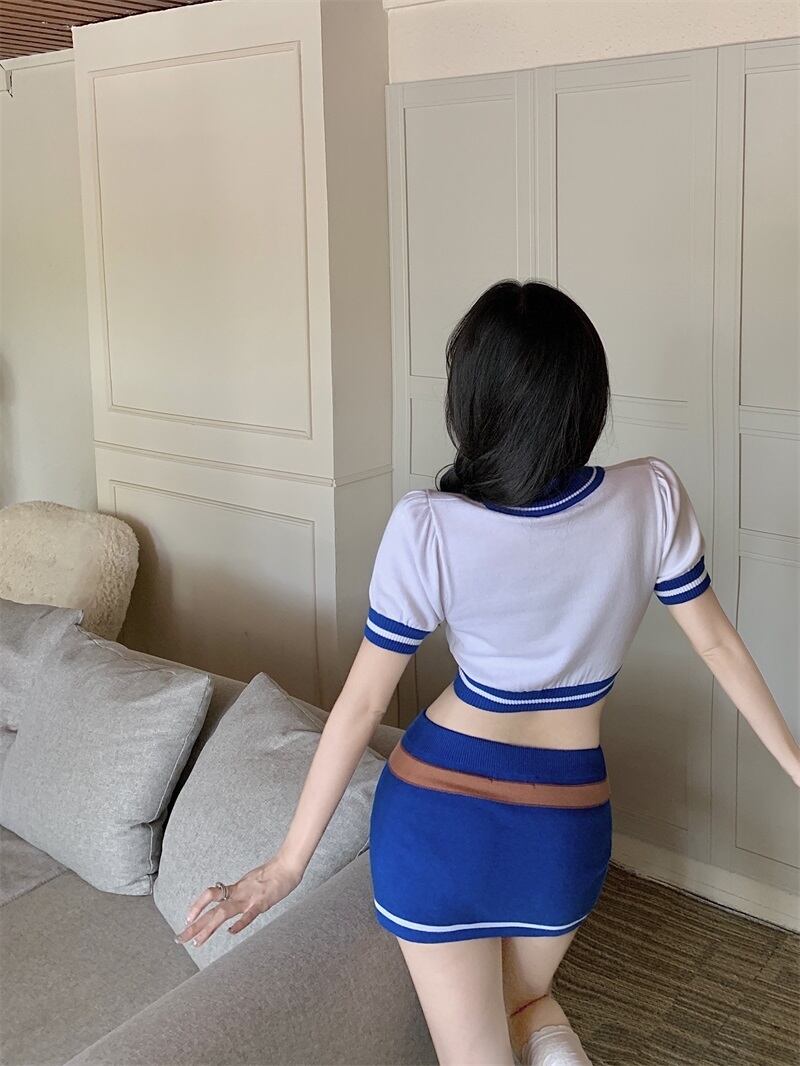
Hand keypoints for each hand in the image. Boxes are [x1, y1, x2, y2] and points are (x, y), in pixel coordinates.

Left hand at [174, 852, 303, 947]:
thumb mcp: (251, 882)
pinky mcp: (262, 903)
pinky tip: (230, 932)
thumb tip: (232, 897)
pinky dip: (239, 923)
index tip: (187, 919)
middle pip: (212, 910)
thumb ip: (241, 891)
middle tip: (180, 938)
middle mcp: (239, 894)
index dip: (197, 906)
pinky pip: (249, 914)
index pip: (210, 895)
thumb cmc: (272, 874)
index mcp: (236, 889)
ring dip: (208, 928)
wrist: (287, 865)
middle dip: (195, 925)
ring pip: (224, 913)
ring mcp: (249, 899)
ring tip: (196, 942)